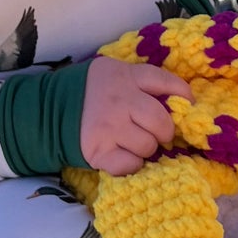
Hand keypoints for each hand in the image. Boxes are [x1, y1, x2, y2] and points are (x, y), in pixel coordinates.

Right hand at [81, 55, 193, 174]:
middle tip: (154, 132)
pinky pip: (131, 165)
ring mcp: (109, 128)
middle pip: (161, 121)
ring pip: (148, 146)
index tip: (187, 104)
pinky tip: (122, 155)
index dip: (183, 95)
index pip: (166, 82)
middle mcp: (120, 101)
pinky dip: (131, 164)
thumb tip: (181, 98)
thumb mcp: (116, 73)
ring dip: (146, 148)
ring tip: (132, 142)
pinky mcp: (99, 151)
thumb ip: (144, 81)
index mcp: (126, 77)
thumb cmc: (91, 92)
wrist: (50, 110)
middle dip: (163, 131)